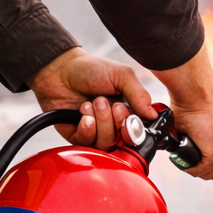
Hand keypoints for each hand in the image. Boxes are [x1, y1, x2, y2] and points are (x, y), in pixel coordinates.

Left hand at [28, 48, 155, 149]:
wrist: (59, 69)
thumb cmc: (90, 69)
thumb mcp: (121, 75)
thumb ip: (139, 94)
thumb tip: (152, 115)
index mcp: (127, 110)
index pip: (138, 131)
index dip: (132, 126)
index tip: (123, 110)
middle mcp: (113, 124)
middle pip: (122, 140)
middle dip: (113, 121)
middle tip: (104, 102)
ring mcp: (96, 132)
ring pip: (105, 143)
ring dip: (99, 122)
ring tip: (90, 103)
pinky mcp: (78, 136)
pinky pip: (87, 144)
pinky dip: (86, 129)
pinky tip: (82, 114)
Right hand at [152, 45, 212, 181]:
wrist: (197, 89)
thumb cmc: (204, 97)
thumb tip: (212, 144)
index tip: (212, 169)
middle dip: (209, 171)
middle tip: (195, 160)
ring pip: (212, 175)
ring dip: (198, 168)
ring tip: (187, 154)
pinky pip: (200, 171)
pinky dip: (189, 166)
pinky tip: (183, 155)